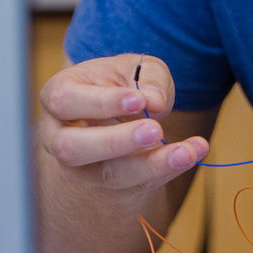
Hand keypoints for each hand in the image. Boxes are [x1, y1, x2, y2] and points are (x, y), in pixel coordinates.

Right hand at [37, 54, 208, 192]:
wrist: (122, 115)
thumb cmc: (122, 84)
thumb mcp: (137, 67)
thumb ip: (147, 78)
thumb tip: (154, 100)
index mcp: (58, 96)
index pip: (65, 102)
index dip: (101, 103)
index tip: (138, 100)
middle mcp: (58, 137)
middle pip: (71, 148)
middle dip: (115, 141)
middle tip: (155, 130)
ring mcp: (80, 167)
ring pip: (107, 175)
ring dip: (150, 165)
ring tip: (186, 151)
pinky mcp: (109, 185)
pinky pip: (137, 184)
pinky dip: (168, 169)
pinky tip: (194, 152)